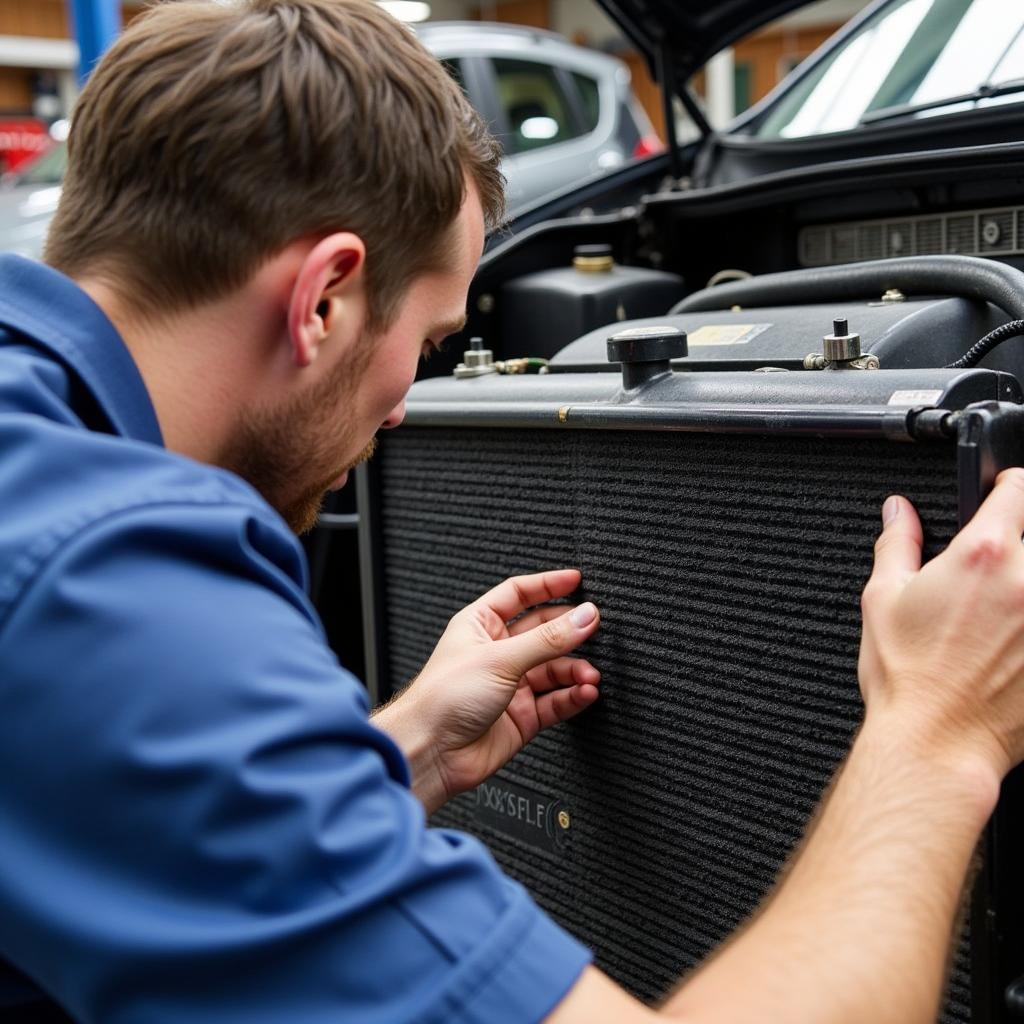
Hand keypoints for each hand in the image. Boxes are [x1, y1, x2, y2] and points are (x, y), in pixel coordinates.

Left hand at [373, 569, 600, 812]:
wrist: (430, 752)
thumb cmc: (443, 698)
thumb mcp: (499, 658)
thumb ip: (547, 639)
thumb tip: (584, 617)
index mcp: (480, 625)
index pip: (519, 594)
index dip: (547, 585)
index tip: (577, 581)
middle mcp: (497, 652)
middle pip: (543, 631)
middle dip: (569, 630)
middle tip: (595, 627)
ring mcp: (511, 684)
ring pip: (554, 669)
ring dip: (575, 669)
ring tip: (590, 674)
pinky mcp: (522, 715)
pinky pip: (556, 700)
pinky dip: (573, 696)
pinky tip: (585, 692)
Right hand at [858, 468, 1023, 782]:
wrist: (938, 741)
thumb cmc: (908, 677)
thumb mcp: (883, 598)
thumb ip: (897, 544)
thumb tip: (898, 512)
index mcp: (983, 555)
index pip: (1018, 489)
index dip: (1007, 485)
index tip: (1002, 493)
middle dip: (1019, 540)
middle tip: (995, 566)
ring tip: (1003, 606)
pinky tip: (1014, 636)